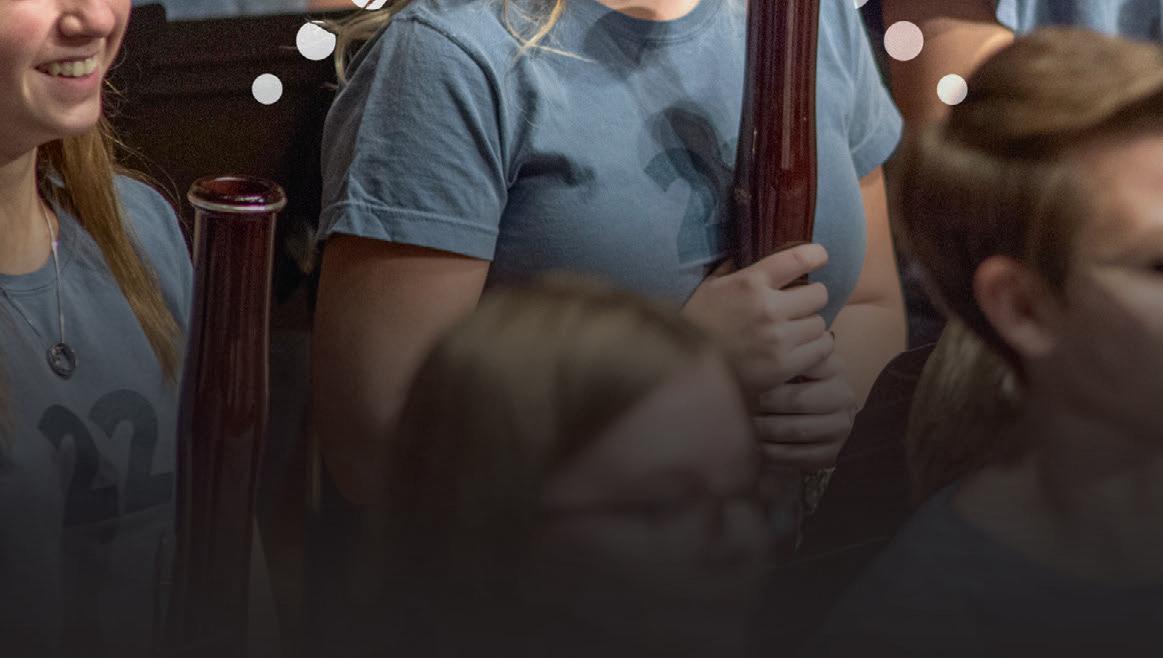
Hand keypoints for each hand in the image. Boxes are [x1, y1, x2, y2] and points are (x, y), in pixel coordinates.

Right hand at [681, 244, 831, 395]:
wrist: (685, 367)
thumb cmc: (696, 323)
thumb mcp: (710, 286)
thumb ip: (734, 268)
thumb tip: (749, 251)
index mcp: (749, 283)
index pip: (798, 259)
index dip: (816, 255)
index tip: (819, 257)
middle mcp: (768, 308)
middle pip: (818, 294)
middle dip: (810, 298)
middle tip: (801, 305)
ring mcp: (778, 339)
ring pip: (820, 323)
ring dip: (810, 325)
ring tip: (797, 330)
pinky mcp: (783, 366)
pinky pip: (821, 349)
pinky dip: (816, 347)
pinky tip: (803, 347)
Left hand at [753, 349, 856, 469]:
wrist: (817, 417)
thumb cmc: (795, 384)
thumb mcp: (793, 365)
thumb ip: (781, 356)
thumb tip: (754, 349)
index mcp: (834, 368)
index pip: (808, 365)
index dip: (776, 372)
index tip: (752, 375)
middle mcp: (843, 396)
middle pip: (799, 400)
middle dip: (767, 403)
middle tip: (747, 402)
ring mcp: (841, 426)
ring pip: (797, 430)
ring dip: (767, 429)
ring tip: (748, 424)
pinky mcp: (832, 453)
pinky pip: (799, 456)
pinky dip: (775, 453)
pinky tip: (759, 446)